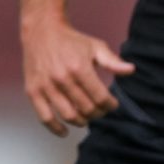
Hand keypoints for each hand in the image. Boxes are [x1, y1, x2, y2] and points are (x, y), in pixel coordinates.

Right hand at [21, 18, 132, 135]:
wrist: (42, 31)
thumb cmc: (72, 41)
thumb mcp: (96, 47)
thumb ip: (113, 62)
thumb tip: (131, 70)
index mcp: (79, 69)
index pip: (100, 97)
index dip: (110, 105)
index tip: (113, 104)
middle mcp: (62, 79)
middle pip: (86, 108)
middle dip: (98, 113)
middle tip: (101, 111)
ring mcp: (46, 86)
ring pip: (68, 115)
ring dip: (82, 121)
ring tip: (87, 117)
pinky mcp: (33, 91)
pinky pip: (44, 117)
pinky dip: (55, 128)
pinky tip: (65, 131)